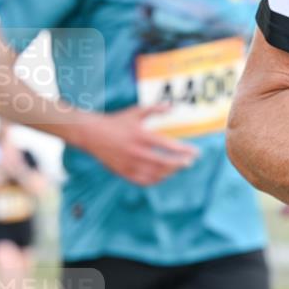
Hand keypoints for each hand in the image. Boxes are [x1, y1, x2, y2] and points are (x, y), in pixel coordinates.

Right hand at [75, 104, 198, 185]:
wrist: (92, 134)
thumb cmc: (116, 122)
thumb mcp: (135, 112)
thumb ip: (155, 109)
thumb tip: (172, 106)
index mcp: (140, 135)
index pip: (168, 146)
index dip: (184, 150)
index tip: (196, 152)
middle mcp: (136, 151)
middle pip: (164, 163)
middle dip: (181, 163)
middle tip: (190, 162)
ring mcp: (129, 164)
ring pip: (156, 174)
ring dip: (170, 172)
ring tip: (178, 167)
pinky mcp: (123, 172)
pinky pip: (144, 181)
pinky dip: (156, 180)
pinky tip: (163, 175)